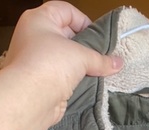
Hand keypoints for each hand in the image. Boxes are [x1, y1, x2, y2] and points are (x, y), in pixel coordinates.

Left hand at [3, 1, 122, 124]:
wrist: (30, 99)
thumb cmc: (49, 65)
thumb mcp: (81, 56)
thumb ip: (101, 59)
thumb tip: (119, 63)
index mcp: (38, 19)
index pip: (65, 11)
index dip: (83, 21)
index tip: (98, 37)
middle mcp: (34, 36)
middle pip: (65, 35)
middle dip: (84, 46)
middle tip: (100, 56)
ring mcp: (36, 60)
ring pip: (63, 57)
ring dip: (80, 65)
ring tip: (97, 71)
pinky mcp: (40, 81)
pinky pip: (61, 75)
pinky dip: (73, 79)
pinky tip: (86, 85)